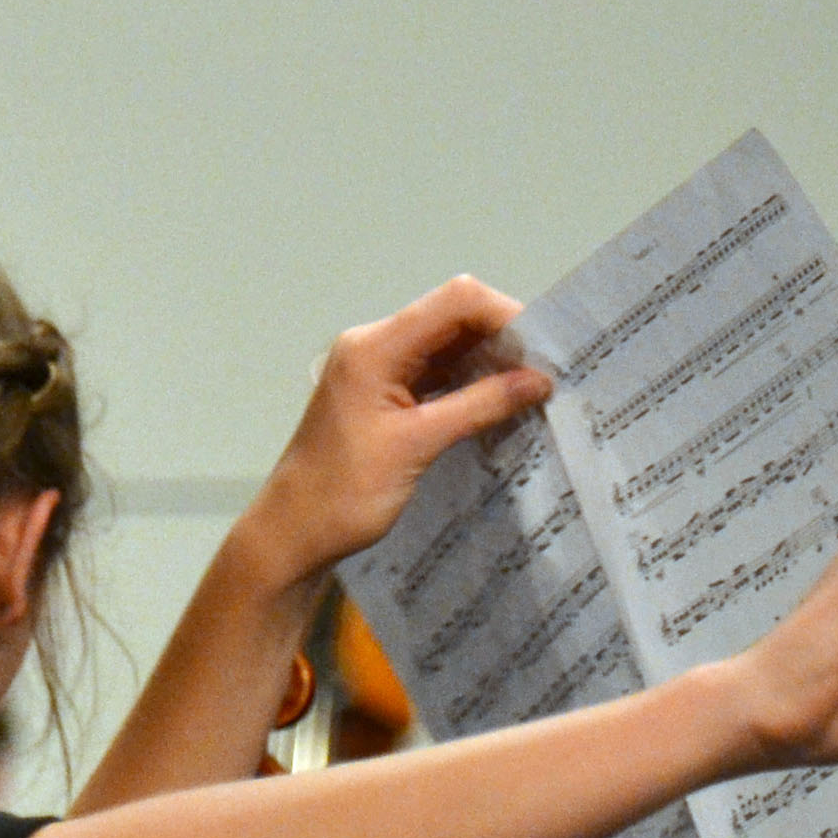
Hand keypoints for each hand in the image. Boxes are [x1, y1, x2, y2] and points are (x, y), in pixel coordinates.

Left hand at [240, 277, 552, 581]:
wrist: (292, 535)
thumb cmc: (344, 495)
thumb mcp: (418, 446)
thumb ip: (479, 406)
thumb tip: (540, 380)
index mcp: (375, 347)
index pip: (456, 302)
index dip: (505, 316)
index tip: (543, 353)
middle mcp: (374, 346)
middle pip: (453, 318)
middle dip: (501, 341)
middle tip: (544, 376)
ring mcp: (377, 370)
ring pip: (447, 347)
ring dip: (487, 364)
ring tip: (529, 392)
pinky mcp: (382, 396)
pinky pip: (434, 375)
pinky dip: (466, 385)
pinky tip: (497, 405)